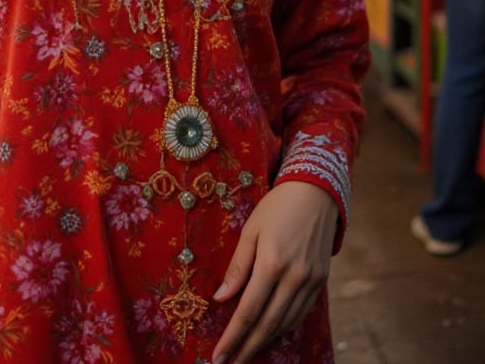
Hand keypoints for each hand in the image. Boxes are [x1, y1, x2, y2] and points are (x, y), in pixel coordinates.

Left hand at [211, 181, 337, 363]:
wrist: (315, 193)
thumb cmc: (276, 208)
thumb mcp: (250, 230)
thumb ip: (237, 266)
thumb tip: (221, 298)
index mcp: (272, 263)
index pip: (248, 311)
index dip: (233, 337)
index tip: (219, 356)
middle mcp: (294, 277)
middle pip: (268, 324)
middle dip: (247, 348)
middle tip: (230, 363)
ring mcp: (311, 281)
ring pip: (286, 323)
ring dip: (265, 341)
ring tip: (246, 352)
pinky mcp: (321, 282)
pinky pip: (301, 313)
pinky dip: (285, 327)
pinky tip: (271, 332)